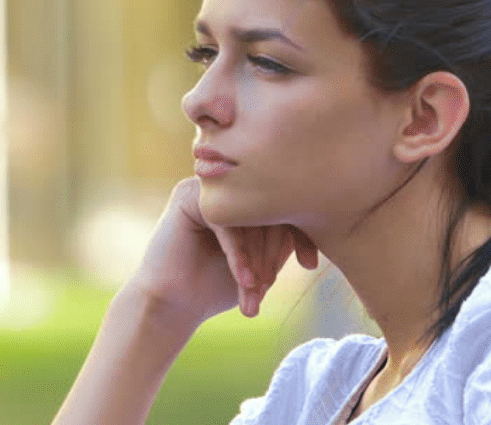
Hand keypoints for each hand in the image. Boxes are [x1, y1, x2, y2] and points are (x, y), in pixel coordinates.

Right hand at [126, 177, 318, 328]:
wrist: (172, 305)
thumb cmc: (216, 286)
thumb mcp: (261, 262)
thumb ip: (283, 241)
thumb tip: (318, 223)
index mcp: (246, 195)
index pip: (285, 204)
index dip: (300, 235)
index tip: (309, 266)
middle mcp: (227, 185)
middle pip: (268, 208)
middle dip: (272, 254)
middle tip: (268, 286)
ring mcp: (207, 188)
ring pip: (248, 215)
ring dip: (256, 258)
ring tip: (256, 289)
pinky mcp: (187, 197)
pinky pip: (225, 221)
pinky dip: (238, 254)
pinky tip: (244, 280)